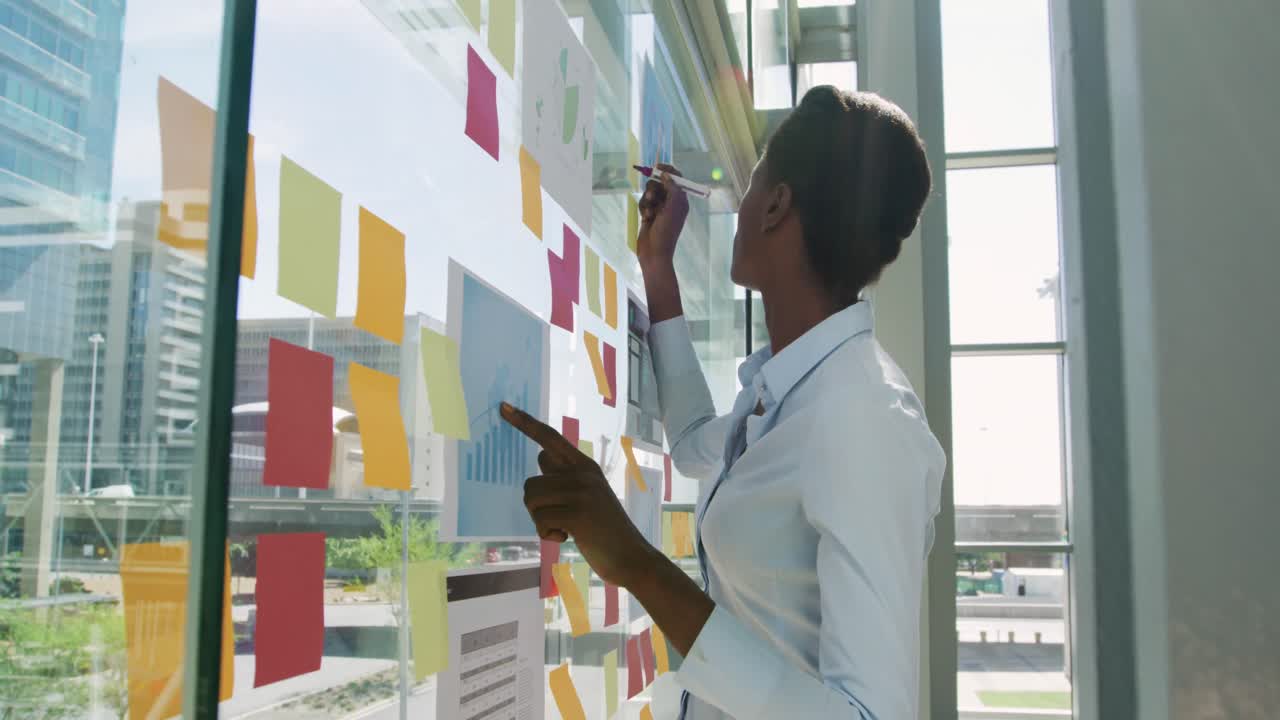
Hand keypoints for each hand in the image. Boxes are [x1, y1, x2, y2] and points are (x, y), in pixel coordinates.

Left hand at [499, 402, 655, 588]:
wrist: (631, 556)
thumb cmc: (604, 529)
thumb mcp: (588, 494)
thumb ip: (565, 476)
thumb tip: (542, 456)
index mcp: (585, 466)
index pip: (549, 438)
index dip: (525, 423)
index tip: (503, 407)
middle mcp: (583, 473)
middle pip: (530, 482)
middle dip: (536, 507)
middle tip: (558, 520)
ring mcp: (582, 492)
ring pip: (532, 501)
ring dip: (540, 522)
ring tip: (565, 528)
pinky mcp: (577, 513)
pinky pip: (541, 520)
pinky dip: (547, 534)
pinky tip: (568, 537)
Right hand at [636, 163, 689, 268]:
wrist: (654, 253)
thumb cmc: (666, 231)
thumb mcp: (673, 208)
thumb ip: (672, 188)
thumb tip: (666, 174)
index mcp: (681, 200)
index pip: (677, 178)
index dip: (668, 170)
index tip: (657, 167)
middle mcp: (671, 202)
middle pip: (661, 183)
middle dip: (654, 188)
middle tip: (653, 197)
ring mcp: (659, 208)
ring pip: (650, 192)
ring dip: (648, 200)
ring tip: (649, 211)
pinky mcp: (649, 214)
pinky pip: (644, 202)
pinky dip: (643, 208)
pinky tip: (646, 218)